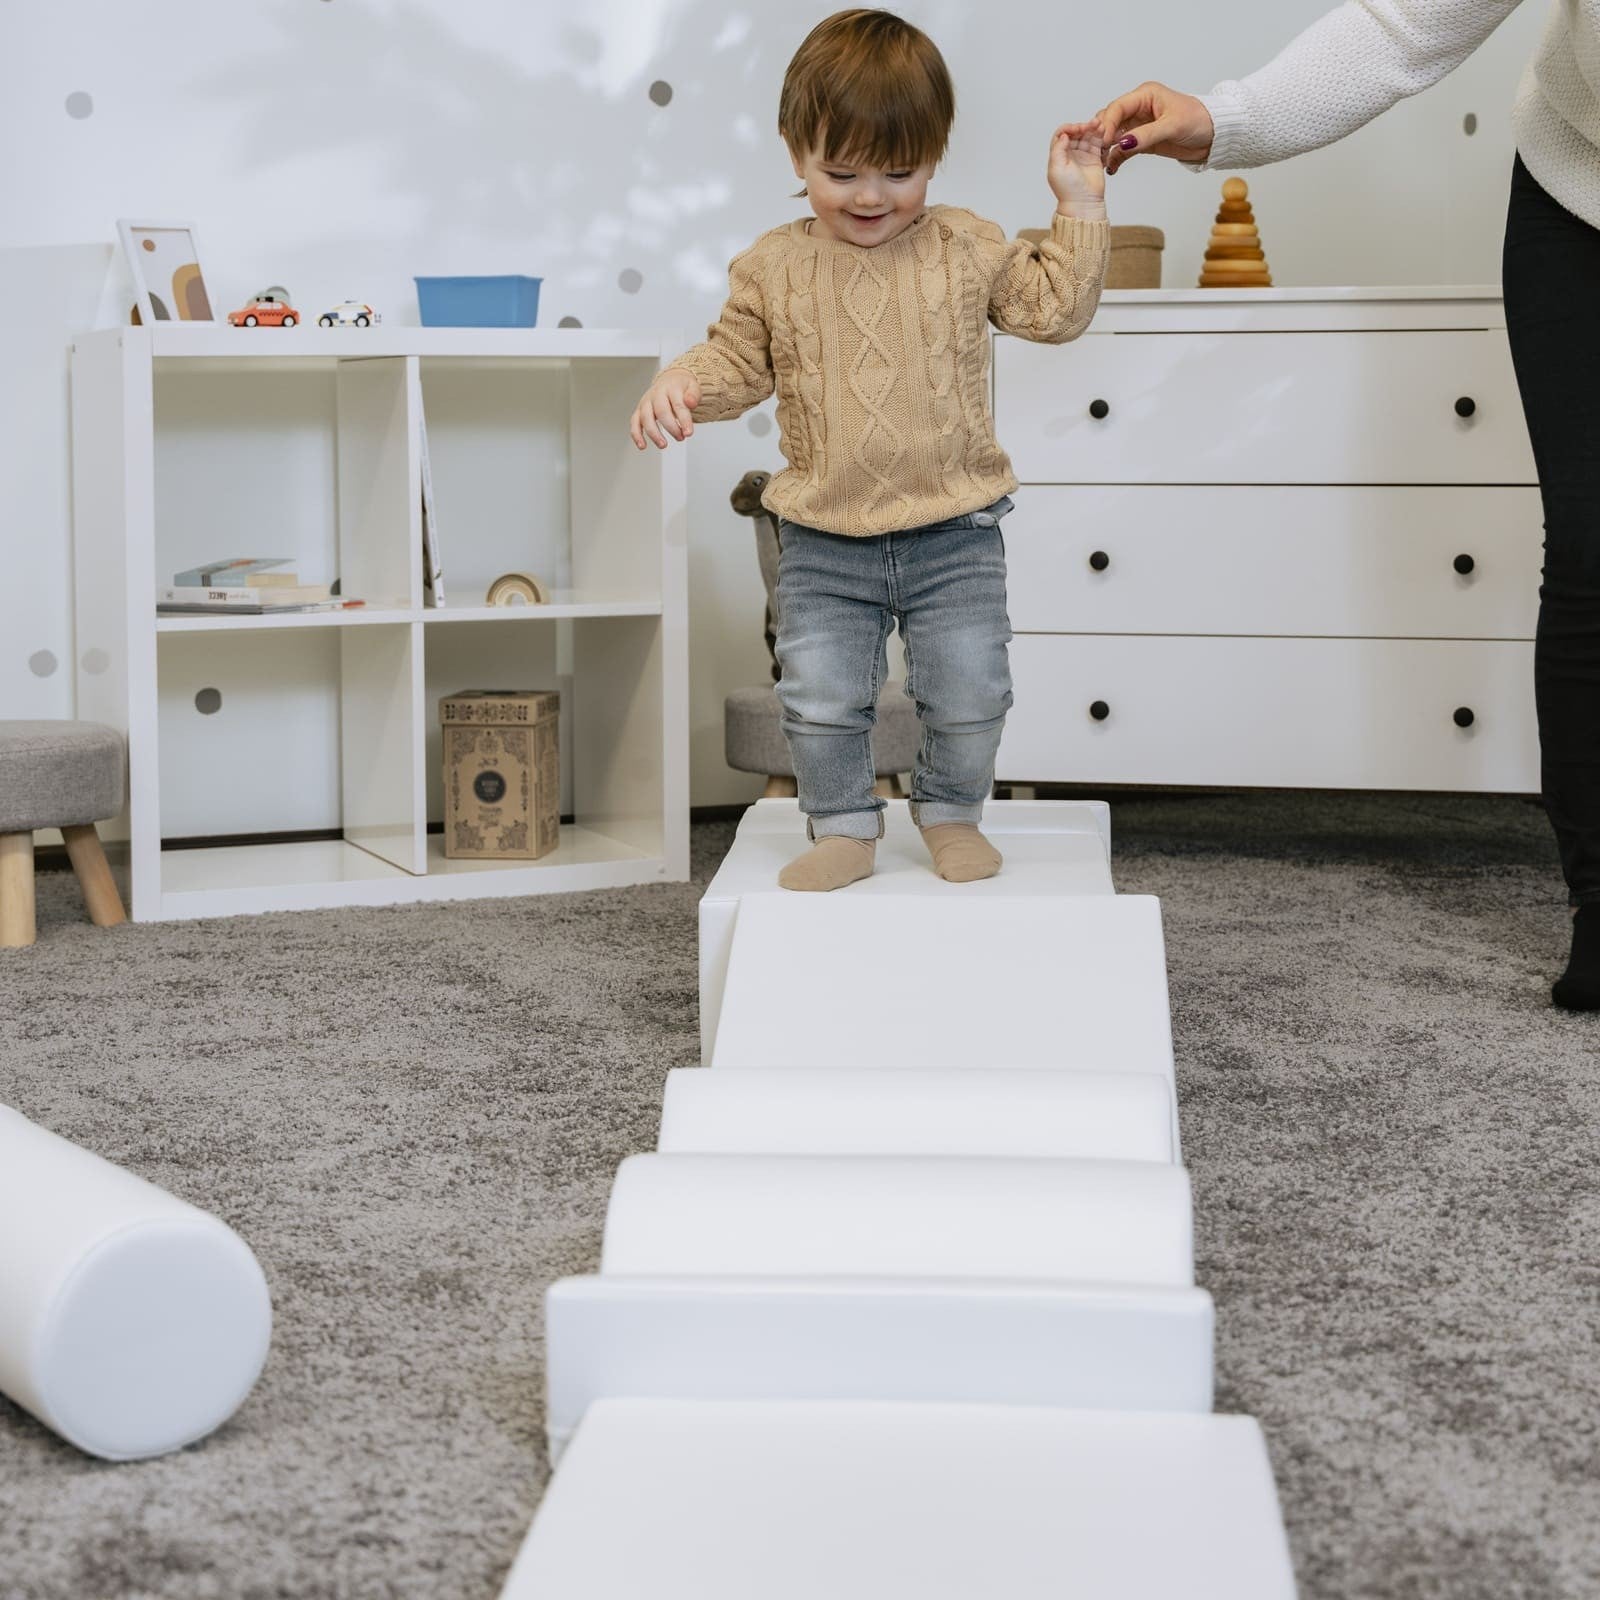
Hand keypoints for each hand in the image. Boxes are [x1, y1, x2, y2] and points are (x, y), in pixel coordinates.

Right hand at [630, 368, 699, 449]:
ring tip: (663, 445)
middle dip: (671, 428)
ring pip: (646, 418)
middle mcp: (657, 394)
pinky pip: (634, 422)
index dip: (684, 421)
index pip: (678, 405)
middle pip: (661, 412)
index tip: (688, 433)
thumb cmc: (681, 387)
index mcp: (671, 388)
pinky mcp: (639, 410)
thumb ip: (694, 395)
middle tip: (680, 437)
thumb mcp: (694, 387)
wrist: (670, 380)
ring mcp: (646, 402)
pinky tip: (642, 445)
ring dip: (654, 434)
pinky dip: (637, 435)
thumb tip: (691, 403)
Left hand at [1048, 125, 1105, 207]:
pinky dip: (1099, 134)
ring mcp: (1082, 155)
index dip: (1068, 129)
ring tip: (1098, 124)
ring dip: (1091, 128)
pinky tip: (1102, 129)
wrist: (1084, 202)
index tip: (1075, 129)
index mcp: (1058, 156)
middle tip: (1088, 126)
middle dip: (1081, 127)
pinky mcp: (1094, 157)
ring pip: (1086, 136)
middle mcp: (1069, 154)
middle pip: (1075, 133)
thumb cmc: (1068, 190)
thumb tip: (1064, 135)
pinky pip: (1096, 142)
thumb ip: (1058, 149)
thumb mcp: (1057, 167)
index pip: (1061, 135)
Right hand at [1092, 81, 1214, 174]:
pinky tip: (1112, 168)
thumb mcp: (1172, 126)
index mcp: (1145, 95)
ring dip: (1106, 149)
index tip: (1105, 141)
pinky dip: (1116, 158)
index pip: (1118, 107)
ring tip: (1103, 163)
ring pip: (1114, 136)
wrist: (1213, 135)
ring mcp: (1138, 125)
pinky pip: (1122, 150)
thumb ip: (1146, 135)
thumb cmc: (1199, 120)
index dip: (1108, 124)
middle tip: (1097, 153)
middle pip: (1111, 120)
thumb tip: (1123, 143)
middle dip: (1102, 136)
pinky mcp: (1141, 141)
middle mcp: (1139, 108)